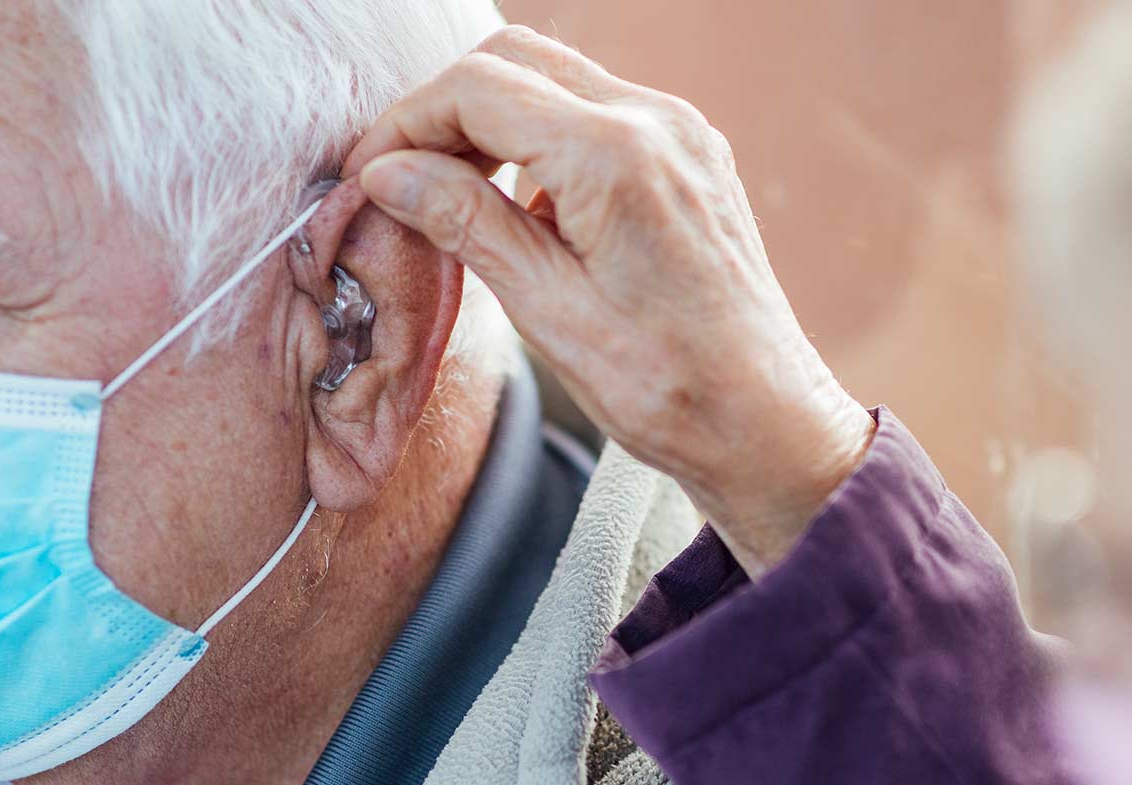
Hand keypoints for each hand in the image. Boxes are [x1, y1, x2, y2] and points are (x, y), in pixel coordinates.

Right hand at [343, 26, 875, 577]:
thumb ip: (467, 224)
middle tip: (398, 177)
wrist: (764, 418)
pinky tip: (518, 205)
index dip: (405, 124)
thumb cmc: (667, 385)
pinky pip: (595, 110)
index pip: (478, 89)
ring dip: (488, 119)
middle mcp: (656, 122)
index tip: (367, 175)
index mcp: (616, 157)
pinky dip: (539, 136)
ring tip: (447, 193)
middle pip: (513, 60)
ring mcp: (680, 132)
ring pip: (553, 77)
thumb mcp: (547, 311)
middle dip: (442, 109)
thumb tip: (390, 174)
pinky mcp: (689, 153)